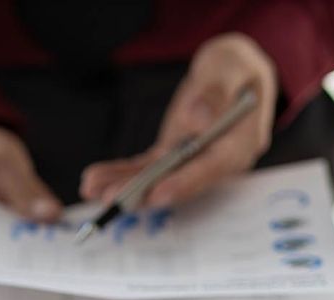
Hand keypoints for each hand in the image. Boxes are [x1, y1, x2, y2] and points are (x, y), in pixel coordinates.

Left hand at [79, 33, 276, 207]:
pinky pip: (146, 167)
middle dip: (145, 192)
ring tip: (93, 190)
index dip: (185, 182)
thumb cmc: (234, 66)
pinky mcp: (173, 155)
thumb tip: (198, 119)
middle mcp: (216, 161)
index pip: (213, 167)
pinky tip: (94, 180)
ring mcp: (192, 160)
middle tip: (113, 199)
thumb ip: (217, 92)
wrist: (228, 72)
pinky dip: (121, 173)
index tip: (158, 194)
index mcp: (240, 143)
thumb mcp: (230, 67)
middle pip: (180, 181)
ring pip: (158, 178)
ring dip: (125, 186)